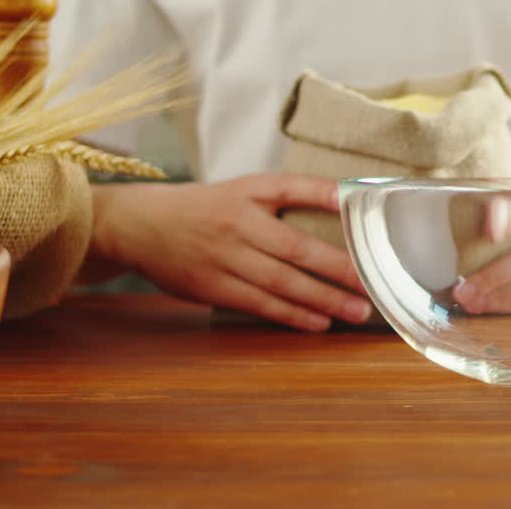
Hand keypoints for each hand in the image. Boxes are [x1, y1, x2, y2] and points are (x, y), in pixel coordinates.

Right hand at [89, 173, 372, 330]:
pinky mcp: (212, 287)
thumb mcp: (243, 189)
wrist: (139, 225)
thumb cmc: (205, 207)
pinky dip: (291, 315)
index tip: (352, 200)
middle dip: (337, 268)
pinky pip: (259, 304)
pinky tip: (318, 322)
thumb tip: (342, 202)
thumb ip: (288, 195)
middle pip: (295, 248)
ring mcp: (223, 258)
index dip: (321, 193)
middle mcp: (236, 224)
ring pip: (280, 283)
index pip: (290, 189)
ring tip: (356, 311)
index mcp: (246, 193)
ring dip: (322, 299)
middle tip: (371, 283)